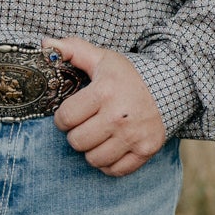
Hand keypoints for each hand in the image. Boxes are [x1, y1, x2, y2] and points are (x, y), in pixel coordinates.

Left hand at [45, 35, 167, 176]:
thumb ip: (72, 50)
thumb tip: (44, 44)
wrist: (170, 87)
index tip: (71, 113)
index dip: (63, 117)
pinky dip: (109, 163)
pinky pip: (115, 170)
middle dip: (76, 133)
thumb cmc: (129, 75)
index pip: (65, 118)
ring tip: (98, 135)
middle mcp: (119, 116)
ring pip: (94, 159)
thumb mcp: (102, 58)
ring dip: (92, 149)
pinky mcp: (146, 150)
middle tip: (86, 124)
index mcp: (104, 92)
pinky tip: (111, 147)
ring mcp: (133, 135)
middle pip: (77, 142)